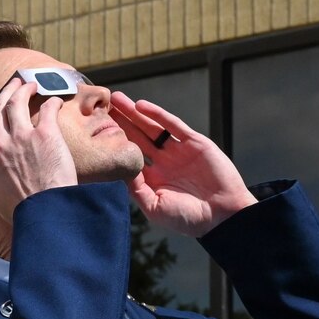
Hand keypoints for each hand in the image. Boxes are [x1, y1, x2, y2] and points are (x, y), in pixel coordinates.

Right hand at [0, 75, 76, 222]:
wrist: (43, 213)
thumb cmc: (24, 212)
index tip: (6, 117)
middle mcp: (0, 144)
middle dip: (7, 93)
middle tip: (14, 84)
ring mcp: (22, 137)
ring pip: (17, 101)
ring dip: (24, 89)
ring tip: (32, 84)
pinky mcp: (45, 134)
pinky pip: (47, 108)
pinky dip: (51, 102)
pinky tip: (55, 102)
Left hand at [109, 93, 254, 237]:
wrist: (223, 215)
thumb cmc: (188, 218)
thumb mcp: (155, 207)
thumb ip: (136, 189)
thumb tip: (119, 170)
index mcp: (153, 179)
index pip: (130, 156)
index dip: (114, 144)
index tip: (95, 132)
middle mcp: (164, 162)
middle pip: (138, 137)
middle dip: (121, 122)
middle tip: (103, 107)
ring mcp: (178, 151)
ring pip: (153, 127)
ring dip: (135, 113)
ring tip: (118, 100)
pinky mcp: (194, 142)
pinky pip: (173, 125)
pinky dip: (158, 114)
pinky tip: (141, 106)